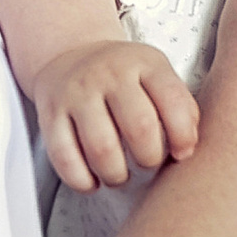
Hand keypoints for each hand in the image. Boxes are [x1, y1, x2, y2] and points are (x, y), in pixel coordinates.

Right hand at [31, 40, 199, 195]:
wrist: (71, 54)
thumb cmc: (125, 77)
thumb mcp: (157, 75)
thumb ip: (180, 107)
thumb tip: (186, 150)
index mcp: (144, 63)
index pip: (173, 101)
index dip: (184, 136)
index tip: (182, 153)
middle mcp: (109, 73)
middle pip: (139, 128)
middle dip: (150, 159)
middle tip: (147, 163)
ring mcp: (76, 93)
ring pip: (102, 149)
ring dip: (117, 175)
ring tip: (120, 176)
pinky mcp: (50, 114)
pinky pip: (65, 158)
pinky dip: (82, 181)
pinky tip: (93, 181)